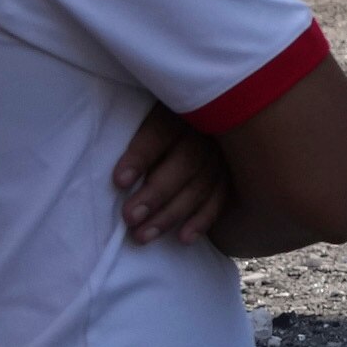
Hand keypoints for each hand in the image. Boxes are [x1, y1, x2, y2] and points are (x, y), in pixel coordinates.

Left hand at [113, 104, 235, 247]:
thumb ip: (133, 126)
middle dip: (157, 193)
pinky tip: (184, 238)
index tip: (120, 181)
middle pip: (188, 161)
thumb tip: (112, 164)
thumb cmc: (157, 123)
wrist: (199, 120)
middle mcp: (210, 127)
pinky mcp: (234, 171)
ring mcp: (226, 150)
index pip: (163, 130)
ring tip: (143, 235)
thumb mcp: (145, 111)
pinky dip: (203, 219)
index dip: (142, 155)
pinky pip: (223, 197)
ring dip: (173, 213)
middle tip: (130, 217)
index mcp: (182, 108)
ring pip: (204, 183)